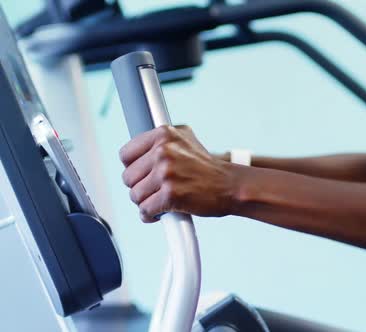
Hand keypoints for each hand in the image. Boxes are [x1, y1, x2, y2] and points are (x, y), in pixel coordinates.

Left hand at [119, 125, 235, 221]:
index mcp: (163, 134)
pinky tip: (162, 212)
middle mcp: (163, 151)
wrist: (231, 186)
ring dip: (146, 202)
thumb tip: (136, 148)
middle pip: (128, 178)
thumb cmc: (208, 167)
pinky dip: (151, 215)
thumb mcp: (185, 140)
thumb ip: (161, 141)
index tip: (144, 175)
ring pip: (135, 195)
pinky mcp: (170, 195)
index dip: (133, 168)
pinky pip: (145, 210)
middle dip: (141, 187)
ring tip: (161, 200)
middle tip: (157, 190)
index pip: (126, 154)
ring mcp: (166, 173)